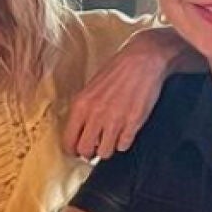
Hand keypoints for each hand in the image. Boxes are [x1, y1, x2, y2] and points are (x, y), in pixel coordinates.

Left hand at [63, 27, 186, 160]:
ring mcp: (115, 120)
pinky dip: (124, 142)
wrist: (143, 59)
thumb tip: (80, 133)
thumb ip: (84, 111)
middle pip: (85, 151)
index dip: (73, 150)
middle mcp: (95, 115)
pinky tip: (125, 131)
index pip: (69, 141)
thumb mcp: (91, 88)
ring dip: (108, 148)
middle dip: (90, 152)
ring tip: (112, 138)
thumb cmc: (117, 71)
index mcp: (81, 105)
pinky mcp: (133, 123)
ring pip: (105, 153)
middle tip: (96, 146)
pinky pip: (123, 146)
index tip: (78, 150)